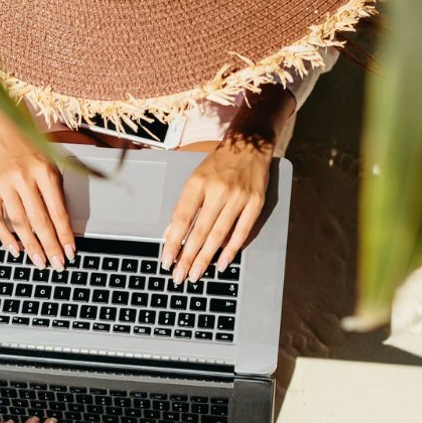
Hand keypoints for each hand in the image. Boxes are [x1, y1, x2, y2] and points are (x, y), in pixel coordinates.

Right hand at [0, 129, 75, 268]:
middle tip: (56, 265)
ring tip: (39, 262)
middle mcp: (24, 178)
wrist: (2, 125)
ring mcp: (4, 184)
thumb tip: (61, 225)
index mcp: (44, 172)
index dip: (64, 236)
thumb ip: (56, 191)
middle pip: (40, 221)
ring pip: (19, 223)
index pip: (58, 213)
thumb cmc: (30, 144)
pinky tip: (14, 249)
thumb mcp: (51, 163)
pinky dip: (6, 236)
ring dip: (30, 246)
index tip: (70, 253)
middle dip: (50, 247)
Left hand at [160, 136, 271, 282]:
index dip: (173, 243)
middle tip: (179, 277)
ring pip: (219, 235)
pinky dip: (231, 250)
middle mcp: (218, 190)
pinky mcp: (256, 202)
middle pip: (199, 231)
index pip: (181, 219)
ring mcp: (238, 197)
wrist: (249, 145)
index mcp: (197, 183)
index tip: (166, 261)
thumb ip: (183, 207)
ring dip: (206, 258)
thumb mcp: (195, 179)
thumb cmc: (218, 165)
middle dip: (187, 257)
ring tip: (196, 275)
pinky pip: (242, 231)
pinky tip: (222, 264)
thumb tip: (170, 235)